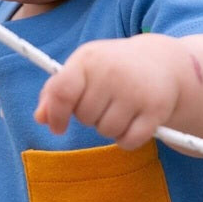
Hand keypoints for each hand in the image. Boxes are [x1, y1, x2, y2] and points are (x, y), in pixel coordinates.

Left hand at [34, 34, 180, 149]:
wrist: (161, 61)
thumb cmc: (112, 68)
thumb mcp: (82, 68)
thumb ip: (56, 91)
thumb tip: (41, 118)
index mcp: (88, 59)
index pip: (62, 93)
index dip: (56, 115)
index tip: (58, 127)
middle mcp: (111, 72)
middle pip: (84, 117)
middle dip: (91, 116)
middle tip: (105, 101)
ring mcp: (135, 91)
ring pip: (106, 131)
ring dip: (110, 128)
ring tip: (121, 109)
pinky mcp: (155, 109)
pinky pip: (128, 141)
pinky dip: (128, 140)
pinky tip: (134, 123)